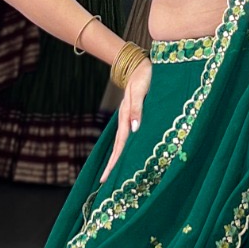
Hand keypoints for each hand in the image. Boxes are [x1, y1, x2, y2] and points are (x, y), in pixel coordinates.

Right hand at [99, 58, 151, 182]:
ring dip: (117, 158)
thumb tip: (135, 129)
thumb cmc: (145, 76)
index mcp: (127, 117)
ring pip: (121, 143)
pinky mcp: (133, 116)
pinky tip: (125, 154)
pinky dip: (124, 147)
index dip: (115, 161)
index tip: (107, 176)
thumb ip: (138, 109)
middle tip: (103, 182)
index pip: (120, 144)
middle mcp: (126, 120)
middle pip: (118, 147)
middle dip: (111, 165)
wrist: (141, 65)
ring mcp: (128, 118)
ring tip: (111, 173)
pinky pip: (127, 136)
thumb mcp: (141, 91)